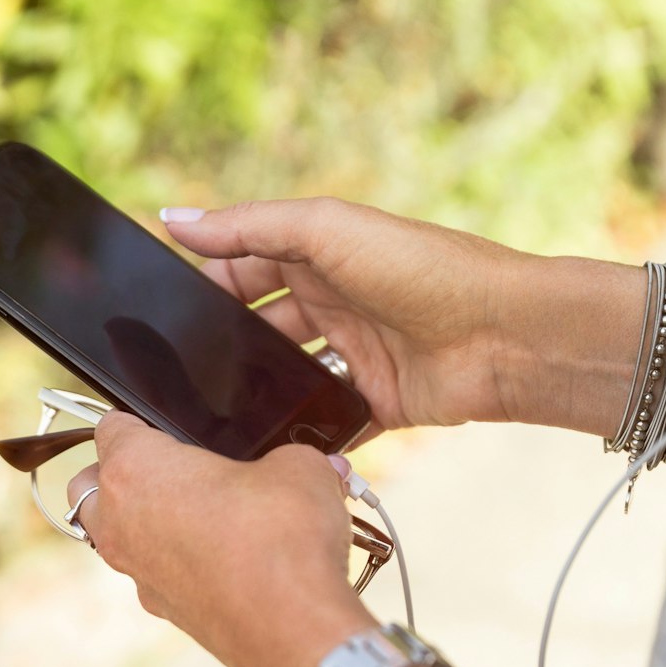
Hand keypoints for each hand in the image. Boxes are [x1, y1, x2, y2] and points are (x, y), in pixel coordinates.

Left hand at [67, 411, 372, 666]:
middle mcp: (120, 521)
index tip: (168, 423)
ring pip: (113, 534)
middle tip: (175, 466)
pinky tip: (225, 557)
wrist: (293, 627)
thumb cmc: (281, 538)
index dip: (140, 419)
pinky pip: (152, 573)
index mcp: (135, 469)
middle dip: (118, 471)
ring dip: (143, 520)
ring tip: (201, 511)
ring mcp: (137, 572)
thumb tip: (318, 464)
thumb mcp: (299, 467)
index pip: (111, 427)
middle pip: (89, 485)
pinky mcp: (164, 609)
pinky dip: (176, 561)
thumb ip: (293, 455)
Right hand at [162, 200, 645, 437]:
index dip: (205, 285)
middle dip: (224, 345)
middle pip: (259, 326)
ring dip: (257, 393)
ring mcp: (354, 354)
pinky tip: (263, 448)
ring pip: (286, 379)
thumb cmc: (424, 268)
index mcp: (319, 253)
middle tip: (184, 372)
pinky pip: (325, 424)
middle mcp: (334, 301)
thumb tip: (173, 218)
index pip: (243, 266)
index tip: (161, 312)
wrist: (505, 336)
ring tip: (213, 415)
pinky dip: (299, 435)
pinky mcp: (375, 402)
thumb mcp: (328, 230)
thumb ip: (249, 227)